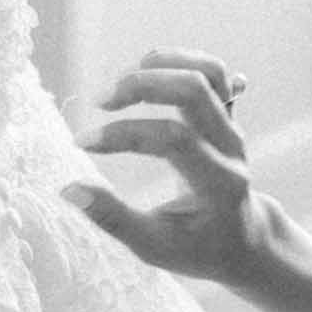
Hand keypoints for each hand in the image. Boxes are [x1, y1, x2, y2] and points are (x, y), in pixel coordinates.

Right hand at [60, 48, 287, 286]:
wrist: (242, 241)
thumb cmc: (196, 248)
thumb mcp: (154, 247)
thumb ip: (114, 219)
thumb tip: (68, 190)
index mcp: (220, 183)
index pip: (174, 139)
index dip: (124, 134)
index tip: (84, 142)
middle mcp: (232, 147)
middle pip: (196, 89)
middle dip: (143, 84)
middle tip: (102, 100)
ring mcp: (233, 126)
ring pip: (209, 71)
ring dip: (161, 64)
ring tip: (122, 80)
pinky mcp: (226, 114)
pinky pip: (210, 72)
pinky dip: (175, 62)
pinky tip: (145, 73)